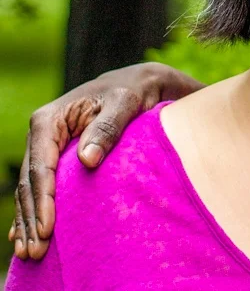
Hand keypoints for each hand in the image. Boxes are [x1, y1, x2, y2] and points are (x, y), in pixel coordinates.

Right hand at [8, 61, 203, 259]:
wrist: (138, 82)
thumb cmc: (132, 90)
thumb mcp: (125, 102)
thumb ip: (107, 127)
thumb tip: (87, 160)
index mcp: (50, 120)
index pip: (41, 166)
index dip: (43, 199)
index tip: (47, 228)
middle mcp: (42, 134)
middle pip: (30, 183)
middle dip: (31, 218)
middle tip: (36, 251)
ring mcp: (46, 146)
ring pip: (30, 189)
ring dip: (29, 221)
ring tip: (29, 252)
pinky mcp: (54, 156)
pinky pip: (38, 188)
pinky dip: (32, 211)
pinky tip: (25, 234)